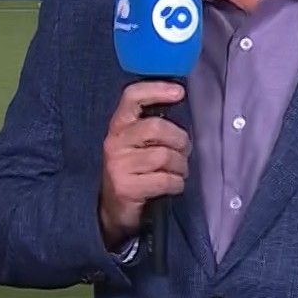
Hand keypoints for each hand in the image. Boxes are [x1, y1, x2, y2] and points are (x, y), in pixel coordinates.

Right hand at [98, 81, 190, 248]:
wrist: (113, 208)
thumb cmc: (134, 169)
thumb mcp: (137, 142)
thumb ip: (153, 124)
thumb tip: (180, 106)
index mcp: (119, 125)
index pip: (132, 96)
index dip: (156, 90)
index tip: (179, 92)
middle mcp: (115, 141)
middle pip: (156, 127)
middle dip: (179, 139)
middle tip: (184, 150)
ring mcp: (119, 165)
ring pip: (164, 155)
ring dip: (180, 165)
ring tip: (178, 171)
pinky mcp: (127, 187)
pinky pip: (165, 180)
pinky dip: (177, 183)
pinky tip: (174, 185)